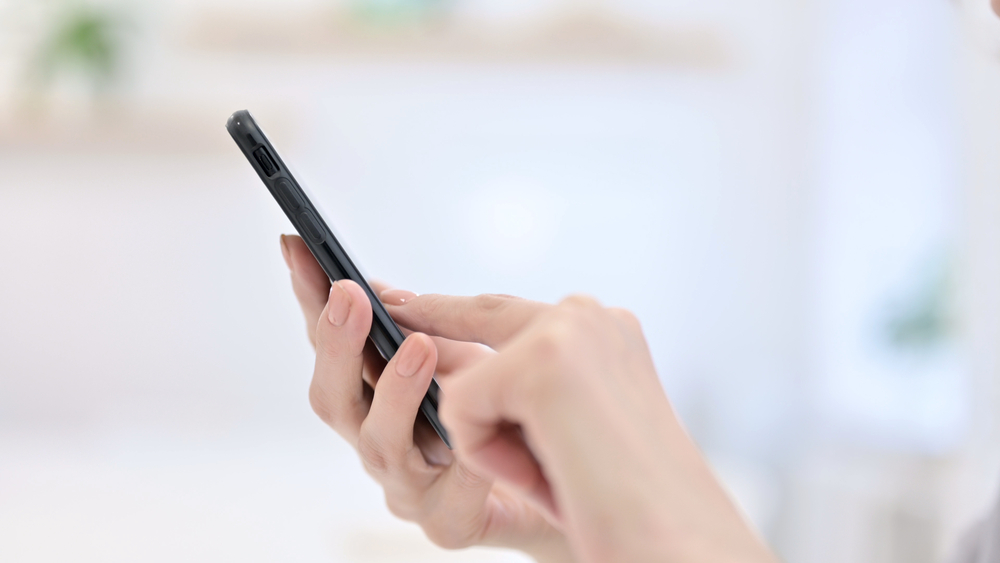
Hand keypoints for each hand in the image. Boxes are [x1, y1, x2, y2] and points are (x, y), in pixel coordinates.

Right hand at [279, 235, 573, 562]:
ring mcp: (409, 487)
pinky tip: (476, 432)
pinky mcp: (449, 522)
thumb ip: (427, 328)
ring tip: (419, 349)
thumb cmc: (508, 415)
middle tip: (348, 295)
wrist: (560, 481)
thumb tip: (383, 292)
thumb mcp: (470, 355)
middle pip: (334, 400)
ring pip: (380, 444)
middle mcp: (380, 441)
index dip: (310, 298)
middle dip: (337, 343)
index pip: (331, 344)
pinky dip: (464, 458)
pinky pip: (451, 492)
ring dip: (395, 391)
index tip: (296, 247)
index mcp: (376, 397)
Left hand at [384, 292, 778, 562]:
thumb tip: (445, 379)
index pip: (509, 311)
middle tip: (390, 304)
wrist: (681, 545)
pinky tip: (547, 476)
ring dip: (494, 442)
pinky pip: (463, 411)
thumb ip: (525, 393)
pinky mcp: (540, 365)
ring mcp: (566, 333)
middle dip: (431, 325)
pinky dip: (493, 459)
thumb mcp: (571, 430)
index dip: (453, 312)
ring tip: (556, 471)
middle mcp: (589, 318)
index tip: (408, 303)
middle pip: (480, 314)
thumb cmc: (628, 504)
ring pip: (467, 384)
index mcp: (603, 331)